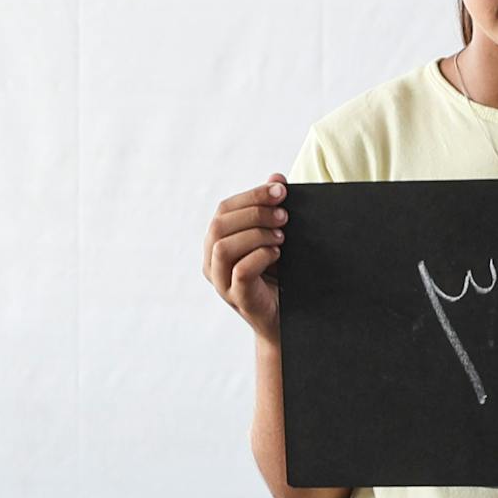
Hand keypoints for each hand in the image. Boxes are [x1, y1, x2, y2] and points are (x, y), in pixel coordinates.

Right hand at [204, 178, 290, 338]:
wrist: (286, 319)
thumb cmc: (278, 277)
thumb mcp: (276, 238)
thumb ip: (272, 209)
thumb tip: (276, 178)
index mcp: (216, 242)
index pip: (224, 209)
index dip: (251, 195)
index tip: (280, 190)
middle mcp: (212, 262)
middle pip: (219, 224)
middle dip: (254, 213)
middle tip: (284, 215)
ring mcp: (221, 282)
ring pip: (223, 246)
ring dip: (256, 234)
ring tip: (282, 236)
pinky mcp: (237, 298)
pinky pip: (240, 271)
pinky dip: (260, 256)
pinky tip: (277, 254)